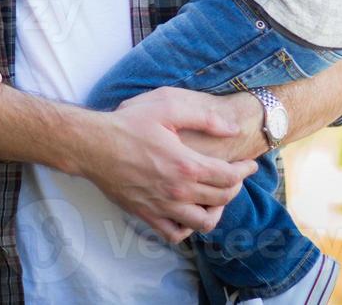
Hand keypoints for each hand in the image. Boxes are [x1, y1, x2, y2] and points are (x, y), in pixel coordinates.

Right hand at [76, 87, 256, 242]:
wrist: (92, 145)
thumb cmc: (128, 123)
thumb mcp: (166, 106)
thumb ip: (204, 117)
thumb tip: (232, 130)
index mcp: (187, 165)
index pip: (230, 177)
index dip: (245, 171)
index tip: (248, 165)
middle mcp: (178, 191)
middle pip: (222, 199)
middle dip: (234, 187)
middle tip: (232, 176)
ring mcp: (163, 207)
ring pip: (204, 223)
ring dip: (216, 211)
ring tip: (213, 197)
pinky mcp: (147, 215)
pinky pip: (175, 235)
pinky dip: (187, 229)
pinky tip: (187, 212)